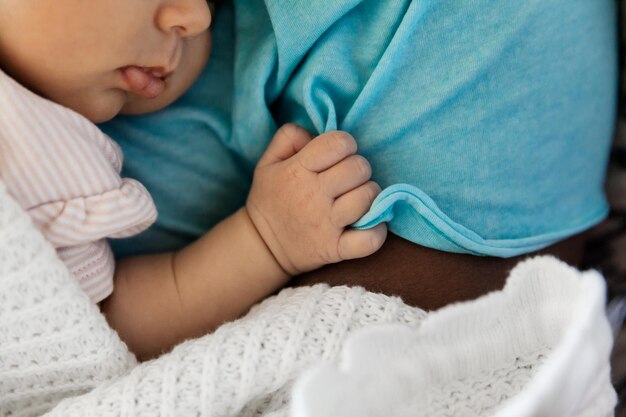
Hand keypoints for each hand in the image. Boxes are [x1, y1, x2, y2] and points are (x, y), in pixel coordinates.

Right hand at [246, 124, 386, 274]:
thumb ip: (289, 137)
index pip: (338, 143)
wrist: (262, 247)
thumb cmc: (270, 199)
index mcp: (297, 170)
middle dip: (358, 169)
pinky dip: (376, 231)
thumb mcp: (267, 162)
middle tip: (347, 179)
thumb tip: (317, 133)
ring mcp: (326, 225)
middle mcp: (313, 196)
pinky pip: (370, 239)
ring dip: (369, 196)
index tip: (339, 155)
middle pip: (359, 168)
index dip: (345, 144)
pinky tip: (367, 224)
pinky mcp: (335, 249)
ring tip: (356, 199)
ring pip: (368, 198)